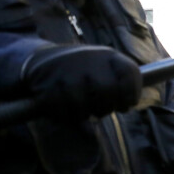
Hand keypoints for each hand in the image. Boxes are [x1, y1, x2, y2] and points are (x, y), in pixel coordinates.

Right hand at [23, 45, 141, 119]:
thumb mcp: (104, 67)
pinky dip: (67, 117)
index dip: (132, 93)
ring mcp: (67, 71)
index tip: (126, 104)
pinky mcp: (48, 85)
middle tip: (102, 110)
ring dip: (85, 114)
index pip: (129, 72)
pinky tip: (67, 112)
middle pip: (108, 91)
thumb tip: (126, 107)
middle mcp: (89, 60)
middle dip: (107, 107)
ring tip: (83, 111)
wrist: (42, 59)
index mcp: (108, 56)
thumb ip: (120, 84)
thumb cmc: (83, 71)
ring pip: (84, 105)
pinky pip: (63, 112)